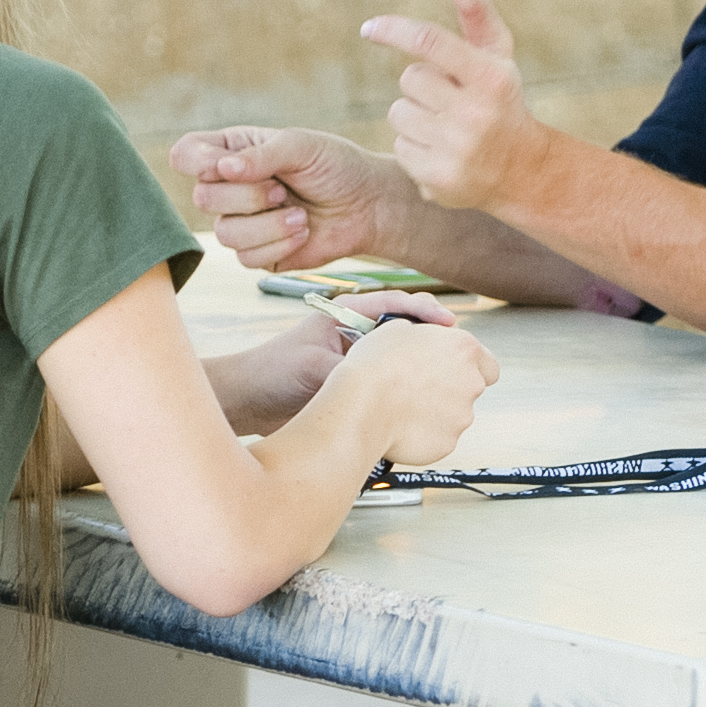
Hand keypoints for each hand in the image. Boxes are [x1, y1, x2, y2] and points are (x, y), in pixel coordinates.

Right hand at [173, 124, 416, 272]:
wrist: (367, 207)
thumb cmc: (336, 167)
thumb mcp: (302, 146)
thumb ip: (262, 155)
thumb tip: (223, 168)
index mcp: (232, 152)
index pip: (186, 155)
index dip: (198, 162)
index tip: (229, 166)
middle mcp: (229, 187)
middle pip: (203, 198)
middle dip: (249, 196)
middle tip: (284, 190)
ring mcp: (241, 222)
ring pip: (224, 233)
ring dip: (268, 224)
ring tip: (301, 214)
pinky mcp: (257, 253)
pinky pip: (246, 258)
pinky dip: (279, 245)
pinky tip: (302, 232)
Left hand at [204, 293, 459, 432]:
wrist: (247, 403)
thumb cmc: (270, 372)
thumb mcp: (312, 367)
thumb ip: (347, 373)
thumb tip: (383, 388)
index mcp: (346, 313)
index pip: (395, 303)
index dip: (425, 311)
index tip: (447, 324)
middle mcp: (356, 334)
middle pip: (405, 331)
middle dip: (432, 340)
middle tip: (458, 352)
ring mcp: (358, 361)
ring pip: (401, 360)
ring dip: (422, 367)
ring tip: (447, 377)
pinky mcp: (356, 388)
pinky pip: (389, 387)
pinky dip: (406, 393)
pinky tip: (422, 403)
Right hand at [313, 309, 497, 472]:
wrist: (361, 405)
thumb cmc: (375, 366)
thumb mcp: (397, 329)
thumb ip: (423, 335)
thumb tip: (420, 339)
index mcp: (464, 349)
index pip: (487, 363)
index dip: (470, 368)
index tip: (452, 370)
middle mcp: (470, 382)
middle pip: (470, 389)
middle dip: (450, 390)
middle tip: (420, 388)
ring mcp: (462, 415)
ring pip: (455, 415)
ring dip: (436, 413)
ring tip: (403, 408)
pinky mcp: (447, 442)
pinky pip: (439, 438)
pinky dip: (424, 434)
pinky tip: (401, 426)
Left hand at [368, 0, 547, 213]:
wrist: (523, 171)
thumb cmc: (502, 100)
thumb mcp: (496, 55)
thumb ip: (475, 10)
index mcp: (491, 77)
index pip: (430, 43)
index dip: (396, 30)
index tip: (369, 28)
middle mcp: (475, 113)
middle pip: (410, 79)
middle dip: (423, 85)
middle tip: (450, 100)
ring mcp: (457, 149)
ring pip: (399, 113)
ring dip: (415, 116)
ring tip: (447, 127)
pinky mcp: (439, 178)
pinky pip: (399, 146)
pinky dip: (415, 147)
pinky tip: (442, 152)